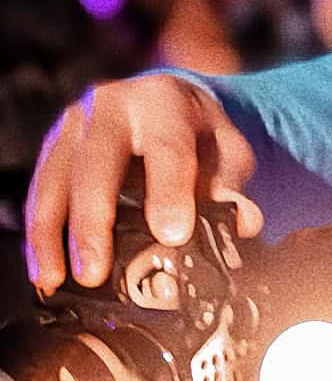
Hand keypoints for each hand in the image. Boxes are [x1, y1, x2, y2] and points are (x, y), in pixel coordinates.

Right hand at [25, 74, 261, 293]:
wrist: (166, 101)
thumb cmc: (197, 132)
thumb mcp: (227, 148)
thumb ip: (233, 182)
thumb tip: (242, 220)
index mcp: (163, 102)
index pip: (167, 149)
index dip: (169, 192)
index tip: (171, 235)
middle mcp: (111, 106)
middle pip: (96, 165)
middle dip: (93, 222)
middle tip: (96, 272)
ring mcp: (76, 124)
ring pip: (56, 179)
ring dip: (53, 234)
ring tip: (58, 279)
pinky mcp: (55, 145)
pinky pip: (41, 190)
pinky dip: (39, 233)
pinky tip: (44, 269)